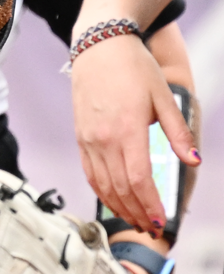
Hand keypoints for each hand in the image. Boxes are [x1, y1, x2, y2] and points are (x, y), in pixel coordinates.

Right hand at [70, 33, 198, 238]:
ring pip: (101, 184)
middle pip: (118, 188)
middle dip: (136, 212)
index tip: (162, 220)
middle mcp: (102, 138)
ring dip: (118, 206)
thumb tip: (193, 160)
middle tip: (152, 227)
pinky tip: (113, 198)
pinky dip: (101, 190)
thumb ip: (177, 132)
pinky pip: (89, 171)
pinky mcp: (80, 135)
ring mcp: (87, 138)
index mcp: (126, 130)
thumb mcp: (163, 96)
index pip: (137, 180)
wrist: (98, 46)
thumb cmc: (133, 67)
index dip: (150, 204)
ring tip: (135, 219)